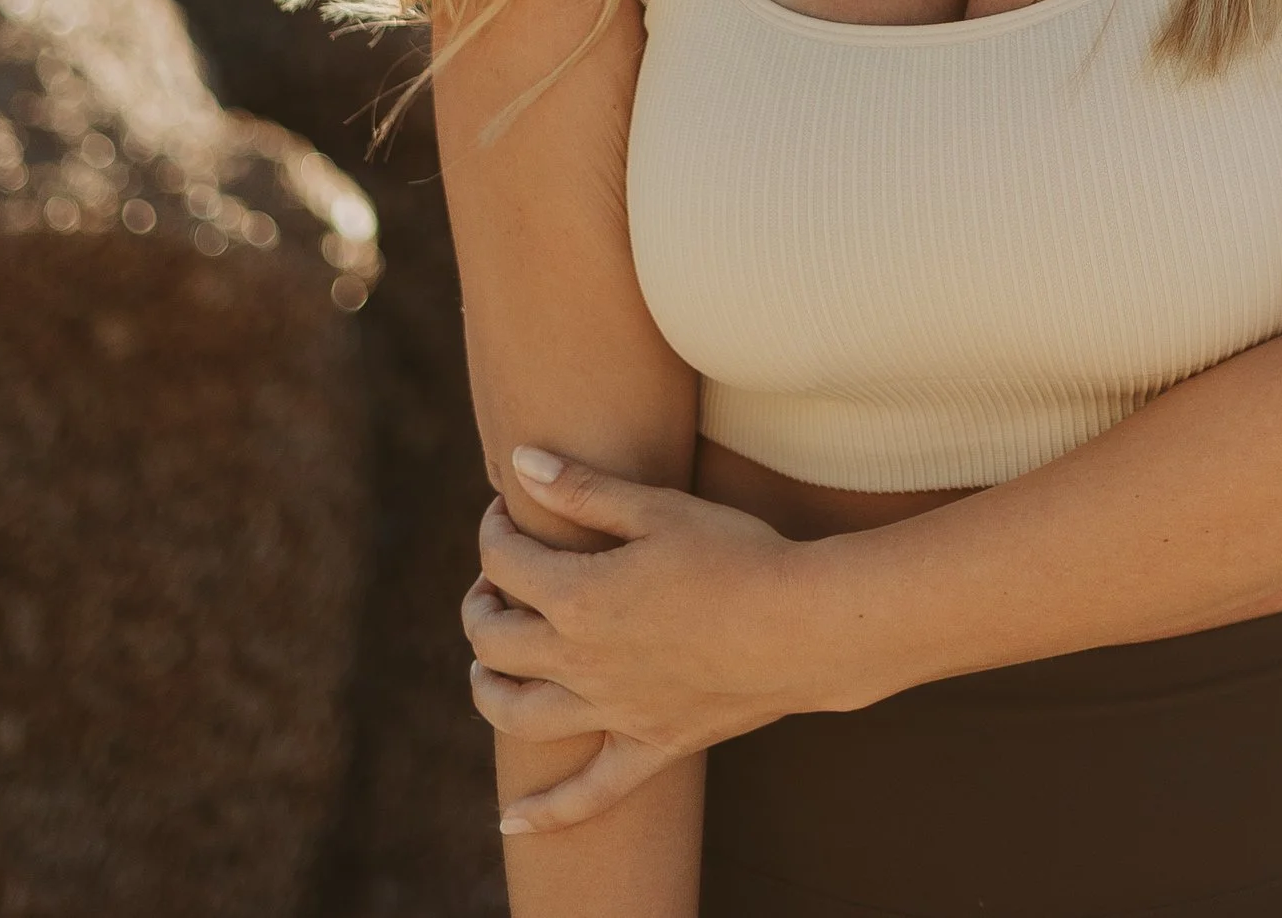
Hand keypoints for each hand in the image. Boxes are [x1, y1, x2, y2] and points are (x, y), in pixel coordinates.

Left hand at [465, 452, 830, 836]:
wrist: (801, 626)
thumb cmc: (735, 553)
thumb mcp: (658, 509)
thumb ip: (584, 490)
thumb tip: (519, 462)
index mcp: (579, 598)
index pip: (505, 563)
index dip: (495, 531)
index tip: (505, 510)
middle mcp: (582, 662)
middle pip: (495, 642)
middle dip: (480, 606)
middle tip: (492, 583)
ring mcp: (613, 712)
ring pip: (519, 716)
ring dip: (488, 689)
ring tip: (486, 668)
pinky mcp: (650, 746)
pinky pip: (587, 794)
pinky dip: (545, 812)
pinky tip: (513, 819)